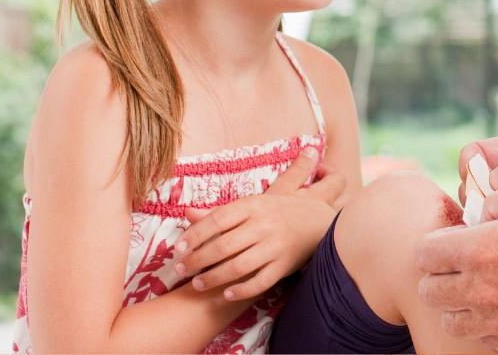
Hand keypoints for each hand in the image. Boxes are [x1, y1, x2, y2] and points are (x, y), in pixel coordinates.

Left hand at [174, 147, 345, 299]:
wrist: (319, 221)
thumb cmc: (279, 212)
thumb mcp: (252, 204)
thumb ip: (220, 212)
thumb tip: (187, 213)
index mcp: (254, 205)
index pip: (218, 219)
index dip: (195, 235)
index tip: (178, 248)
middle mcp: (264, 225)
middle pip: (224, 245)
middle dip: (198, 260)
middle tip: (181, 270)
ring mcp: (276, 246)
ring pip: (239, 265)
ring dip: (214, 277)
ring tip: (197, 284)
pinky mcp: (285, 265)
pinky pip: (260, 281)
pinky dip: (242, 289)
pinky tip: (226, 293)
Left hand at [416, 181, 497, 352]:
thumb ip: (495, 201)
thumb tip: (476, 217)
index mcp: (482, 249)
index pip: (424, 254)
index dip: (435, 245)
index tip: (450, 242)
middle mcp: (484, 290)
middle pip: (430, 291)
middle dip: (441, 274)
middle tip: (463, 263)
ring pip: (452, 319)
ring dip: (459, 302)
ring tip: (482, 285)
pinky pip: (484, 338)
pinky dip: (486, 323)